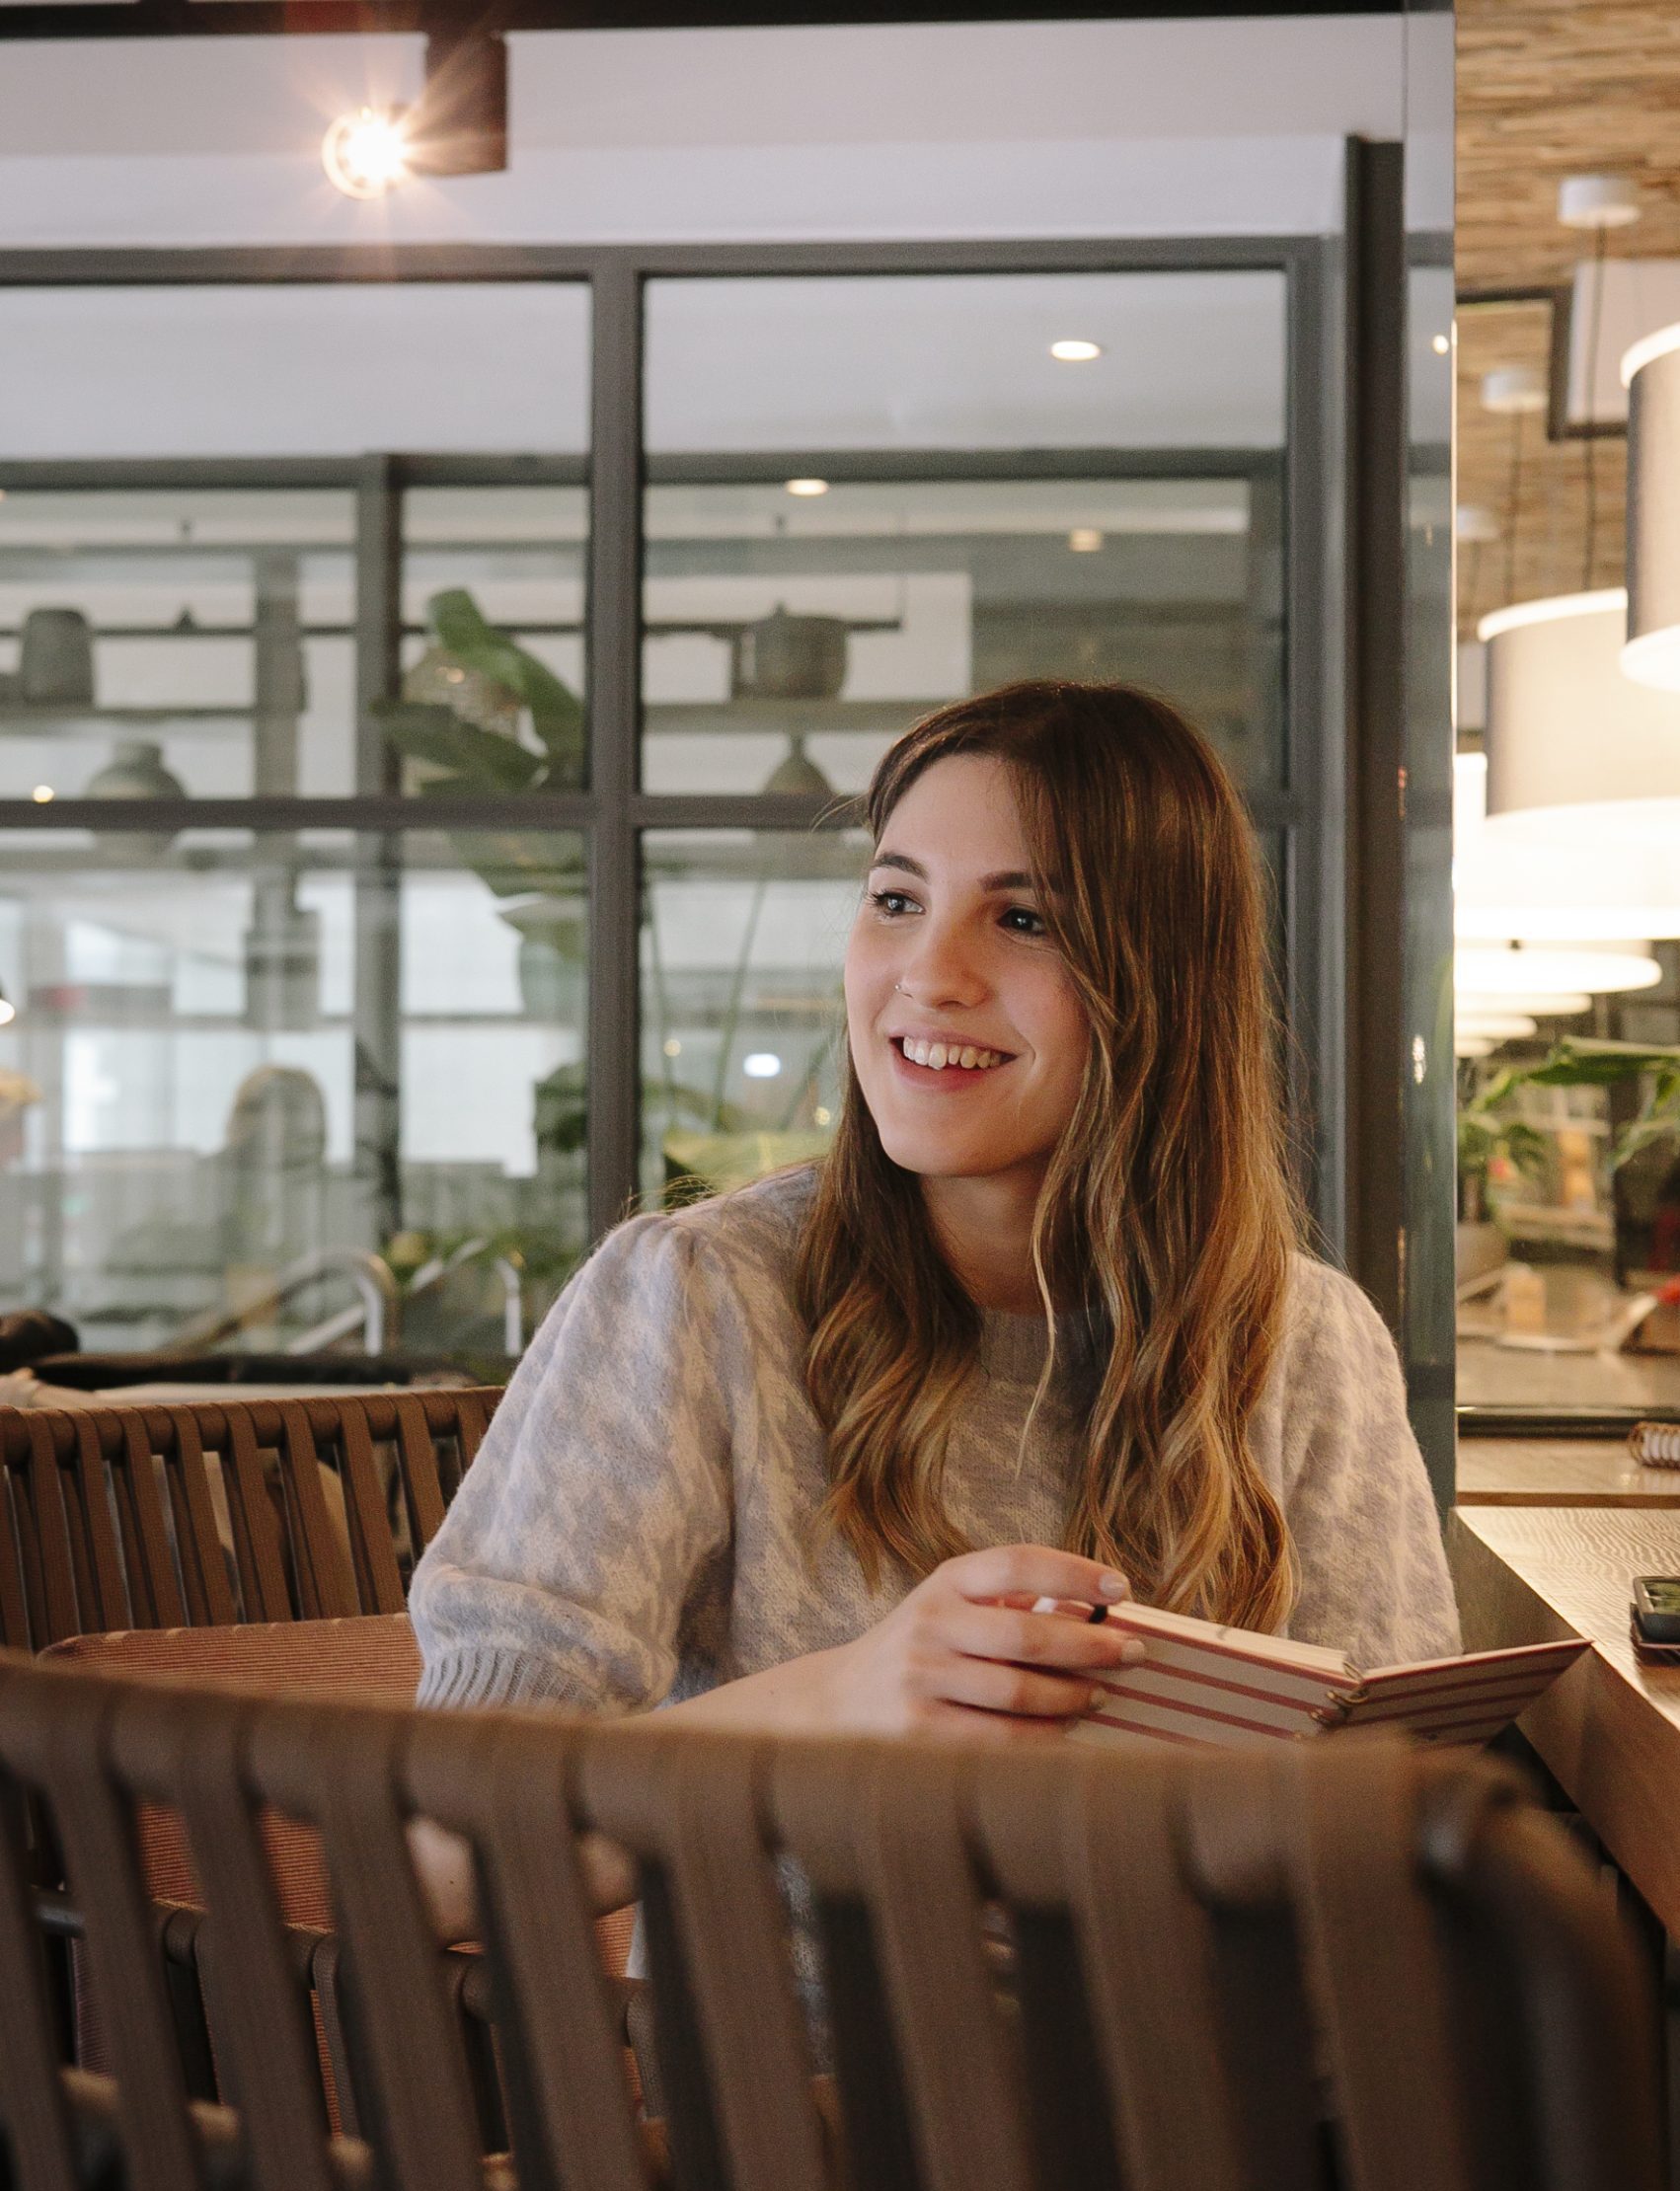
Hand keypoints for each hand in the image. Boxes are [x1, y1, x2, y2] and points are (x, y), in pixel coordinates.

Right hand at [816, 1544, 1142, 1742]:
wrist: (839, 1702)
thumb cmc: (921, 1650)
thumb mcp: (950, 1608)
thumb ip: (1008, 1604)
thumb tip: (1099, 1615)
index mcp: (945, 1582)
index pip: (1017, 1563)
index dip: (1074, 1572)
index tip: (1121, 1587)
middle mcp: (929, 1622)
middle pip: (1027, 1633)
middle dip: (1091, 1644)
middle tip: (1132, 1652)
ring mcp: (921, 1678)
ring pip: (1019, 1691)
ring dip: (1074, 1694)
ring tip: (1102, 1694)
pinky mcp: (919, 1730)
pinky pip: (1000, 1738)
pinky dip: (1044, 1735)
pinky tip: (1067, 1729)